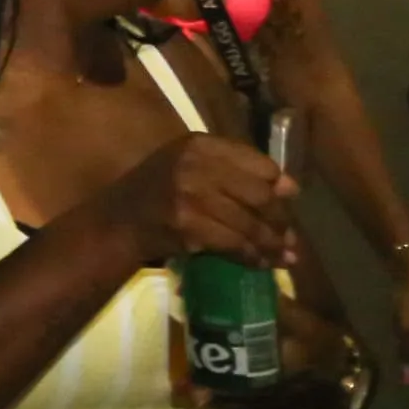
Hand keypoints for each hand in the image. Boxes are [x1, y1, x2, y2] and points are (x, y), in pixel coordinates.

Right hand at [101, 132, 297, 270]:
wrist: (117, 221)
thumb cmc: (158, 190)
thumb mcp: (191, 166)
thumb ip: (236, 171)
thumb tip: (291, 188)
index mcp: (199, 144)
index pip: (260, 165)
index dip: (279, 187)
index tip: (287, 203)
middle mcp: (195, 164)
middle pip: (260, 195)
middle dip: (280, 221)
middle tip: (287, 237)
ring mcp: (189, 195)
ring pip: (249, 224)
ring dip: (271, 244)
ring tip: (282, 256)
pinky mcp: (186, 225)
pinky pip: (234, 244)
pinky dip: (252, 257)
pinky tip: (260, 263)